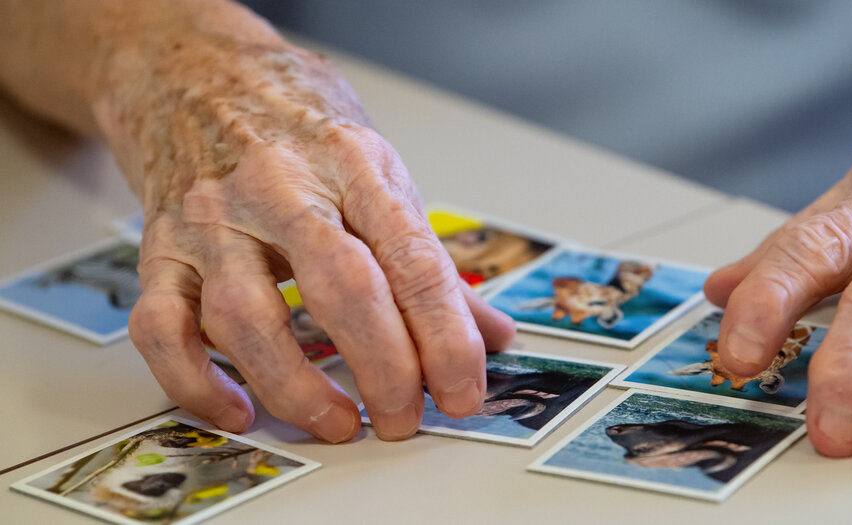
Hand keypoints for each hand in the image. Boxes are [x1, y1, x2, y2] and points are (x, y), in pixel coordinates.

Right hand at [99, 21, 513, 441]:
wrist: (193, 75)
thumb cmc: (296, 126)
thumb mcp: (377, 171)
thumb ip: (429, 258)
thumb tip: (490, 334)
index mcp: (352, 166)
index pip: (413, 261)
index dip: (445, 337)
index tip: (463, 391)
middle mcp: (280, 190)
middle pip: (341, 289)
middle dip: (384, 368)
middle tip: (405, 419)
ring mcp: (212, 221)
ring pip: (246, 318)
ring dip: (297, 387)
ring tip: (340, 424)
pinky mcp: (159, 250)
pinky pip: (162, 328)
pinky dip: (195, 382)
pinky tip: (240, 411)